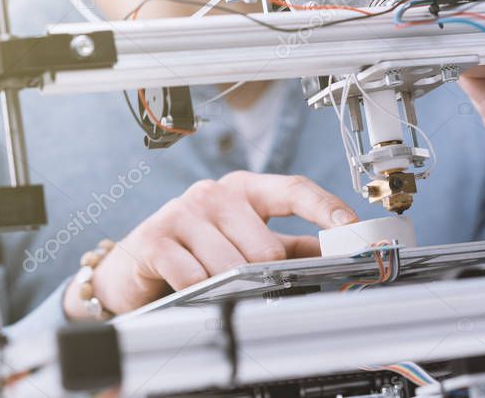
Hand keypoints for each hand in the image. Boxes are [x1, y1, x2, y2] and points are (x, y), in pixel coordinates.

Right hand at [65, 172, 356, 316]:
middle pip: (267, 244)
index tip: (351, 227)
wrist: (133, 267)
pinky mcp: (156, 238)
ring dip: (230, 288)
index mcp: (243, 189)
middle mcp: (214, 193)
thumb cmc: (195, 250)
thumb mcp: (246, 242)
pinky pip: (195, 276)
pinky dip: (201, 293)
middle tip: (254, 287)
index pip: (293, 190)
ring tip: (217, 289)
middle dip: (266, 276)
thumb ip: (291, 245)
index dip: (326, 208)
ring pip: (233, 264)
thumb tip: (336, 251)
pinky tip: (194, 292)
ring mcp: (183, 212)